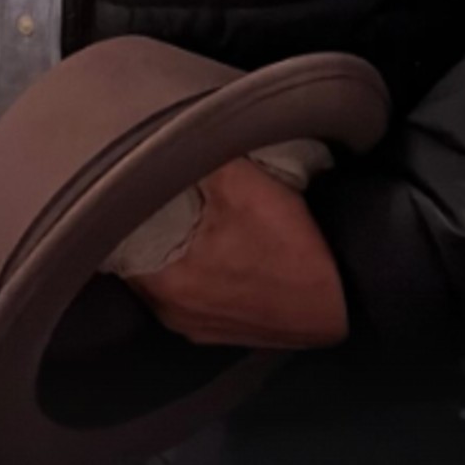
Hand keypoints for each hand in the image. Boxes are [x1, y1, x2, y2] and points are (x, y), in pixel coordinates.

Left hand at [119, 156, 347, 349]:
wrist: (348, 301)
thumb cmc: (293, 246)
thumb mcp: (243, 182)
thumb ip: (196, 152)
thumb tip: (162, 129)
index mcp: (164, 280)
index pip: (116, 235)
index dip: (119, 204)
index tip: (124, 181)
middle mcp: (170, 312)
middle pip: (136, 258)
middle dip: (142, 226)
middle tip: (151, 192)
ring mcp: (194, 328)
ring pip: (161, 279)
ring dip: (167, 251)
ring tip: (179, 218)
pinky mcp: (219, 334)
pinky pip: (187, 295)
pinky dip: (189, 272)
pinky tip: (207, 249)